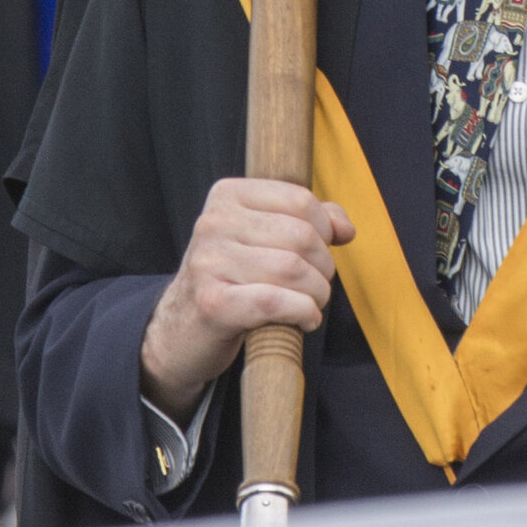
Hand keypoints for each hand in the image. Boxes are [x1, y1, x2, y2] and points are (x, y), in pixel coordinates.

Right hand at [140, 178, 349, 419]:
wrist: (181, 331)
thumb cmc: (232, 280)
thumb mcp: (263, 239)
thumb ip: (309, 222)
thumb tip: (345, 228)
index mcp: (227, 196)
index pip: (300, 200)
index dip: (325, 229)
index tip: (320, 253)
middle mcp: (213, 223)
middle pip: (302, 236)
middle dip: (323, 267)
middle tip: (316, 286)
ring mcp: (208, 262)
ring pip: (294, 270)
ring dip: (317, 294)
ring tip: (310, 304)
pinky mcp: (212, 303)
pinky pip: (277, 302)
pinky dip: (304, 313)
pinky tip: (305, 320)